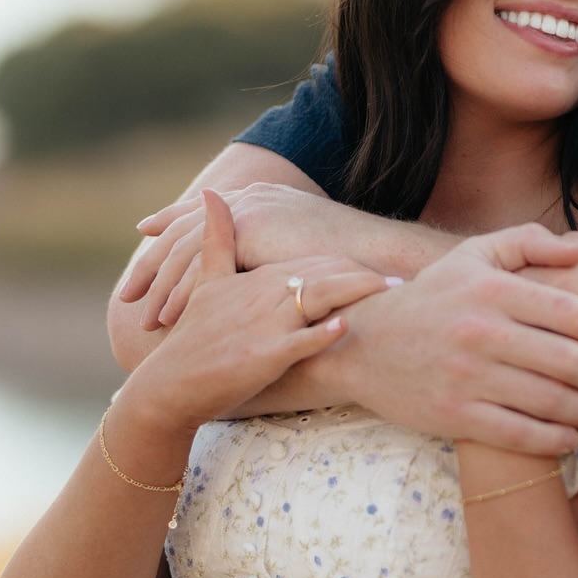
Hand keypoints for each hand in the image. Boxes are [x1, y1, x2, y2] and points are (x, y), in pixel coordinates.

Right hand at [117, 191, 389, 435]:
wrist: (170, 385)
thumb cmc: (196, 339)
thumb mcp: (205, 283)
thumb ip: (216, 239)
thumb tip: (212, 192)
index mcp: (257, 278)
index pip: (314, 260)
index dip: (351, 261)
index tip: (387, 262)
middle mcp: (264, 294)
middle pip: (324, 273)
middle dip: (365, 272)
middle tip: (407, 275)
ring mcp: (265, 323)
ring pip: (318, 298)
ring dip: (357, 292)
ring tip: (393, 289)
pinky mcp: (263, 354)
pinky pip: (300, 342)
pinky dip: (322, 333)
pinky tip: (347, 325)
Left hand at [123, 182, 362, 328]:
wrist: (378, 254)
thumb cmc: (351, 257)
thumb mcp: (305, 246)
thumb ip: (276, 245)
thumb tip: (256, 256)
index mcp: (259, 199)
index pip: (204, 214)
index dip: (171, 229)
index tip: (145, 240)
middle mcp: (250, 200)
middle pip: (183, 232)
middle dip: (153, 266)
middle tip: (128, 294)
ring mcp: (251, 214)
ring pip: (187, 250)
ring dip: (163, 286)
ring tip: (147, 317)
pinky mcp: (252, 235)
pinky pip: (205, 267)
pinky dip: (183, 293)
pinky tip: (169, 316)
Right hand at [319, 224, 577, 455]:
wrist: (363, 344)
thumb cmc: (433, 298)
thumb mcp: (473, 255)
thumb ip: (530, 242)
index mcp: (493, 290)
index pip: (575, 314)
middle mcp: (482, 331)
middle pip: (571, 361)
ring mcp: (467, 376)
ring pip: (551, 401)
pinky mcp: (454, 414)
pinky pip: (521, 434)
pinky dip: (555, 440)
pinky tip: (567, 437)